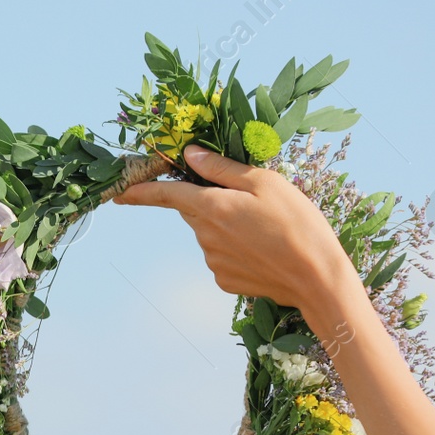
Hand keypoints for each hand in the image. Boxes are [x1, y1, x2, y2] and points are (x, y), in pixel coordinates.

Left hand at [113, 145, 360, 319]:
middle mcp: (204, 235)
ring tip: (266, 229)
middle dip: (210, 201)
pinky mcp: (223, 279)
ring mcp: (212, 260)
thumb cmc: (297, 222)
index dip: (141, 191)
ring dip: (227, 226)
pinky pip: (221, 256)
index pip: (166, 194)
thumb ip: (222, 167)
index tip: (118, 192)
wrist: (316, 278)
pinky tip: (263, 251)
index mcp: (212, 206)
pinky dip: (236, 249)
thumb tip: (188, 155)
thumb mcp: (265, 182)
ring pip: (209, 233)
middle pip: (194, 209)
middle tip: (250, 203)